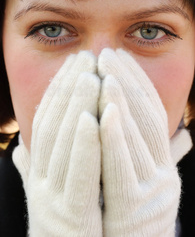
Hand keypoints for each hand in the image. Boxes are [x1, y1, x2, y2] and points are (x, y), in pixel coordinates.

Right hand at [13, 51, 101, 236]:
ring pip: (65, 142)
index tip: (74, 63)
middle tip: (85, 56)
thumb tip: (20, 146)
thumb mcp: (48, 191)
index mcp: (39, 169)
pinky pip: (80, 173)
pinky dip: (85, 143)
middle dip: (70, 87)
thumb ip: (35, 168)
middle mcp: (41, 179)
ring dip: (77, 106)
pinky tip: (94, 116)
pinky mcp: (73, 215)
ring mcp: (53, 196)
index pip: (47, 120)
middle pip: (55, 124)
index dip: (59, 89)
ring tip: (91, 74)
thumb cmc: (65, 223)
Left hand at [98, 49, 181, 236]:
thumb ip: (143, 154)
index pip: (151, 113)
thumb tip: (178, 133)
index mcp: (161, 163)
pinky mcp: (134, 208)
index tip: (120, 57)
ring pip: (135, 137)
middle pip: (145, 119)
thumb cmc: (128, 217)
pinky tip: (102, 111)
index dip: (137, 81)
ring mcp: (152, 191)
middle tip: (108, 53)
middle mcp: (163, 172)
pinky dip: (113, 137)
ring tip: (105, 72)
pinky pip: (121, 167)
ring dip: (119, 101)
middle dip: (126, 81)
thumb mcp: (137, 180)